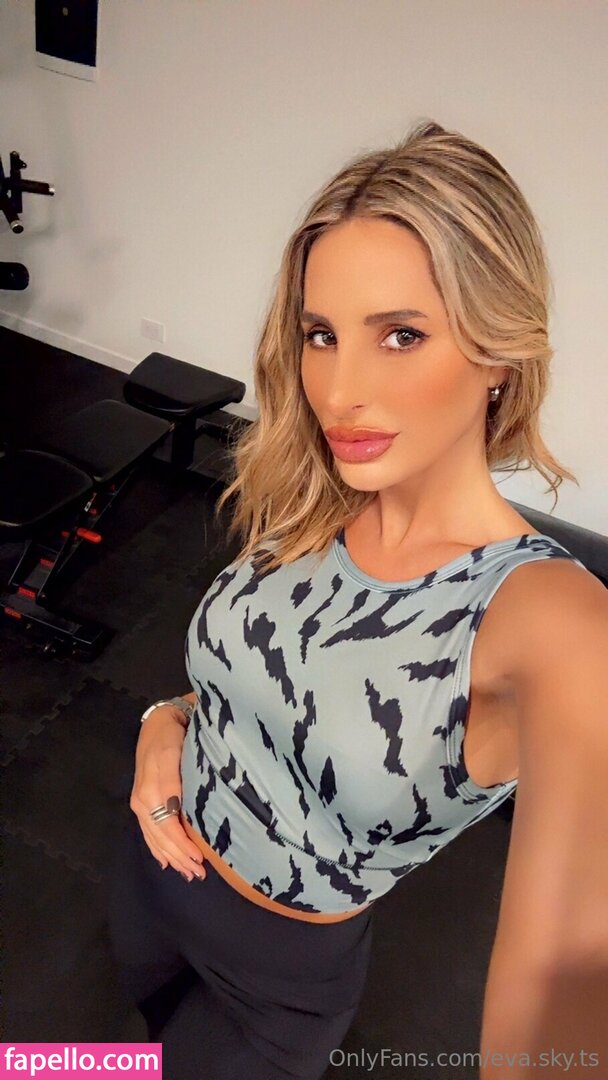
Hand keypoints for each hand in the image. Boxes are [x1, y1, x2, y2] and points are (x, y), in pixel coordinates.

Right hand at [130, 705, 205, 880]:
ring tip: (187, 873)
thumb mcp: (180, 753)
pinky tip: (164, 861)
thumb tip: (180, 811)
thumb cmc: (174, 735)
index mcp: (154, 790)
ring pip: (154, 838)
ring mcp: (139, 802)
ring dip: (170, 857)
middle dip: (180, 858)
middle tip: (200, 875)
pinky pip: (147, 831)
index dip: (184, 846)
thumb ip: (179, 782)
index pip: (169, 827)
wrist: (158, 721)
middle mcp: (143, 800)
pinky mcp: (139, 801)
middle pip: (161, 837)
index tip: (201, 860)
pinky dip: (156, 848)